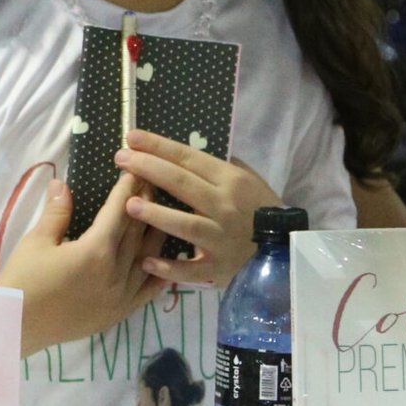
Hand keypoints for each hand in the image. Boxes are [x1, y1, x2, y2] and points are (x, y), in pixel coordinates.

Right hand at [0, 174, 162, 356]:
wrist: (17, 327)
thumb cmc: (24, 280)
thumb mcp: (36, 241)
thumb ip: (56, 212)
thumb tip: (62, 184)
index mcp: (96, 250)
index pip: (118, 212)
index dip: (127, 188)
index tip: (135, 169)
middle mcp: (116, 272)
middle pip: (137, 230)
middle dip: (144, 203)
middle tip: (151, 180)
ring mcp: (122, 295)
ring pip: (148, 257)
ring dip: (155, 232)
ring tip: (162, 212)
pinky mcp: (120, 312)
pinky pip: (149, 289)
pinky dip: (160, 271)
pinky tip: (166, 258)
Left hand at [115, 131, 280, 288]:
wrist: (286, 251)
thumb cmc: (261, 209)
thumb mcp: (249, 180)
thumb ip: (220, 167)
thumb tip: (187, 153)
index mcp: (231, 181)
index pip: (189, 159)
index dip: (159, 147)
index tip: (131, 137)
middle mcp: (225, 207)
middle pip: (182, 184)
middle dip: (148, 169)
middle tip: (120, 159)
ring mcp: (222, 239)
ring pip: (186, 225)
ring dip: (156, 214)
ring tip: (128, 204)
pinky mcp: (219, 269)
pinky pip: (191, 269)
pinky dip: (168, 267)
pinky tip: (146, 260)